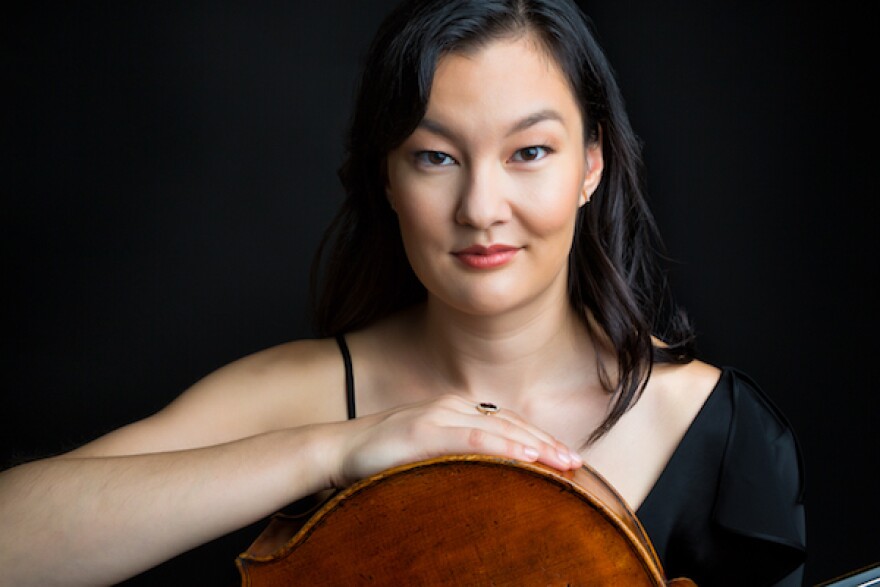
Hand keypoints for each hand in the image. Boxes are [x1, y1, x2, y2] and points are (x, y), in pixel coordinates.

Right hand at [330, 394, 582, 487]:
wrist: (336, 451)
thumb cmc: (379, 459)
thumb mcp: (425, 455)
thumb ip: (454, 458)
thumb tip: (483, 480)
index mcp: (454, 411)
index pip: (507, 423)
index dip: (538, 440)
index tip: (564, 459)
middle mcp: (452, 406)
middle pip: (511, 423)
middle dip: (547, 444)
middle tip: (578, 463)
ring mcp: (440, 415)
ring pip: (501, 429)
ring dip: (537, 447)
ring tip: (566, 464)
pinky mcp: (426, 430)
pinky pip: (475, 438)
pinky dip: (506, 448)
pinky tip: (529, 459)